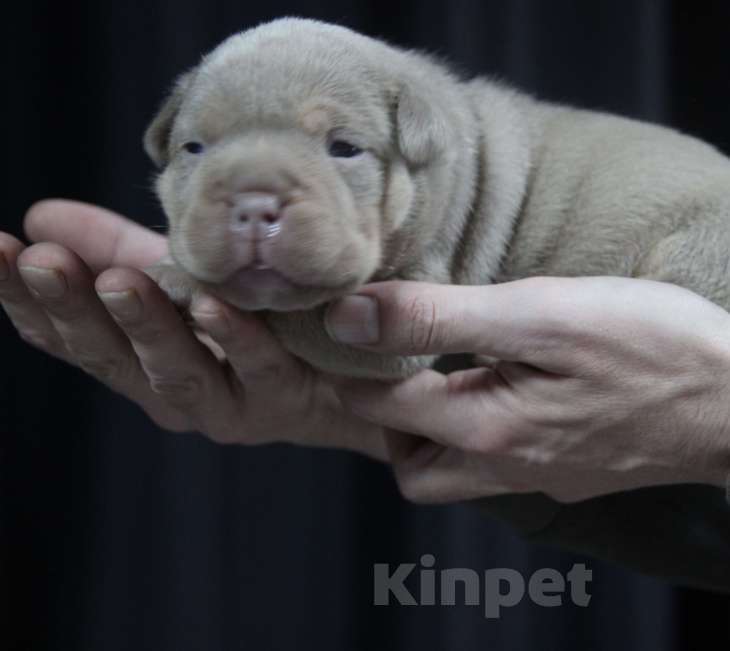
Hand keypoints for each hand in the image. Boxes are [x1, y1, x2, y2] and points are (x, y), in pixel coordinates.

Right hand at [0, 200, 386, 457]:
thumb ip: (112, 250)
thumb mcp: (175, 279)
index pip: (64, 331)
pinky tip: (213, 305)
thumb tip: (40, 213)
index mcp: (132, 358)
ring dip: (142, 325)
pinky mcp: (278, 400)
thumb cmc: (247, 320)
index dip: (23, 298)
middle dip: (69, 306)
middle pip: (106, 353)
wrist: (340, 375)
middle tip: (40, 260)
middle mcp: (164, 389)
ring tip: (117, 280)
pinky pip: (255, 367)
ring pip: (172, 369)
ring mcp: (221, 403)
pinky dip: (233, 339)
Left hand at [326, 278, 729, 502]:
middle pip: (411, 463)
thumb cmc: (656, 347)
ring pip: (459, 470)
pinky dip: (489, 430)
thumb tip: (348, 316)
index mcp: (485, 427)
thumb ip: (440, 318)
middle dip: (388, 418)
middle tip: (400, 359)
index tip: (339, 326)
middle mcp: (506, 467)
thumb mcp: (541, 314)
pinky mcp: (578, 472)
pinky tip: (516, 383)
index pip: (376, 405)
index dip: (348, 364)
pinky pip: (507, 463)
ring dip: (439, 428)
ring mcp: (545, 477)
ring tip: (455, 366)